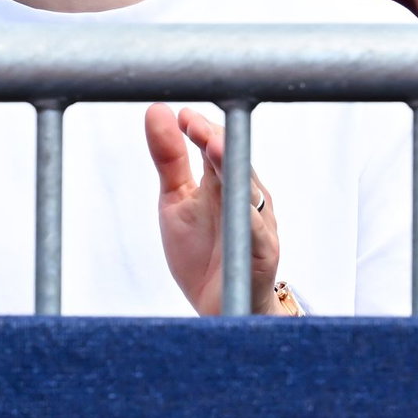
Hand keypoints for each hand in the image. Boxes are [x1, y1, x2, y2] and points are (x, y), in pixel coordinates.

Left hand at [145, 103, 283, 315]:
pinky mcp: (262, 253)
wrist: (219, 306)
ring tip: (214, 147)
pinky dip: (248, 218)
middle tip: (193, 124)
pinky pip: (257, 232)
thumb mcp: (175, 199)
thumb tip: (156, 111)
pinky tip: (238, 205)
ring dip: (233, 168)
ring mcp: (257, 223)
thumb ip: (169, 159)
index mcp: (222, 181)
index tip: (180, 114)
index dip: (200, 128)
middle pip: (234, 160)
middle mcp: (246, 196)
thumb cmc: (201, 250)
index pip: (215, 145)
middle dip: (215, 139)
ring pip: (249, 190)